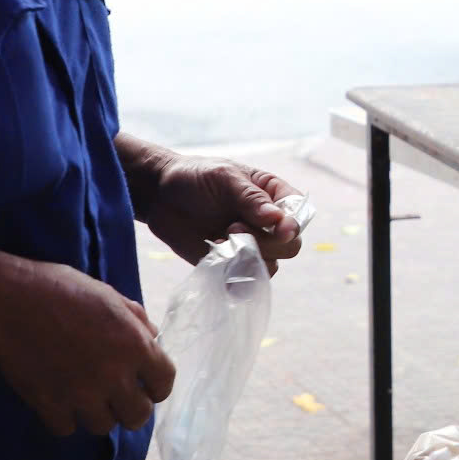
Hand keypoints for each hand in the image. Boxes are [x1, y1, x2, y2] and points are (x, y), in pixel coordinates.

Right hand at [0, 260, 176, 436]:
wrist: (9, 301)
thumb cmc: (60, 289)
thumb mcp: (107, 295)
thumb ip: (135, 319)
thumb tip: (152, 337)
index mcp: (134, 345)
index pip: (164, 383)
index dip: (157, 386)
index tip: (147, 386)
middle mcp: (113, 375)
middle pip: (138, 416)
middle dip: (131, 409)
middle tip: (117, 399)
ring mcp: (81, 394)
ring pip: (103, 426)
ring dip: (97, 414)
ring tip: (85, 398)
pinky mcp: (50, 405)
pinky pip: (67, 429)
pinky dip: (64, 418)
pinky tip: (59, 401)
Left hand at [132, 148, 307, 269]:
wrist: (160, 196)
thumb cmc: (196, 177)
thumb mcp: (224, 178)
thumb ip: (251, 198)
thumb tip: (278, 220)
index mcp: (274, 196)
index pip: (298, 215)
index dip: (292, 225)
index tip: (277, 228)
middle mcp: (268, 224)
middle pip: (290, 247)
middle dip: (265, 243)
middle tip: (233, 228)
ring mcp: (251, 246)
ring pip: (270, 266)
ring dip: (246, 258)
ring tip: (218, 240)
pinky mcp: (232, 266)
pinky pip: (246, 282)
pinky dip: (235, 277)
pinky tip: (216, 258)